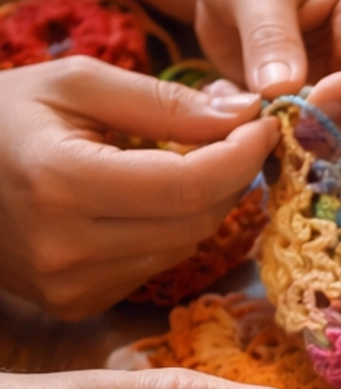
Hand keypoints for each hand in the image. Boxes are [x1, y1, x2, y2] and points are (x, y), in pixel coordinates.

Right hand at [0, 58, 275, 316]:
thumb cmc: (2, 116)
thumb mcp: (76, 83)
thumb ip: (163, 102)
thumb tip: (244, 112)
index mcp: (61, 183)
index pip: (189, 183)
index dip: (241, 154)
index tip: (266, 123)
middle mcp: (66, 248)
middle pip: (195, 221)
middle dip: (231, 177)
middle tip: (241, 136)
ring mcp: (70, 286)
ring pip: (183, 249)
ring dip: (206, 206)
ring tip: (198, 161)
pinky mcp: (75, 304)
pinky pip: (154, 268)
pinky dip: (170, 232)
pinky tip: (154, 199)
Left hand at [63, 0, 340, 152]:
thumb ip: (269, 33)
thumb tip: (282, 91)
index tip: (309, 105)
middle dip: (333, 126)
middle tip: (278, 128)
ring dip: (305, 141)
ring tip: (252, 119)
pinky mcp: (322, 107)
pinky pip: (312, 140)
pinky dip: (278, 142)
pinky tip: (241, 116)